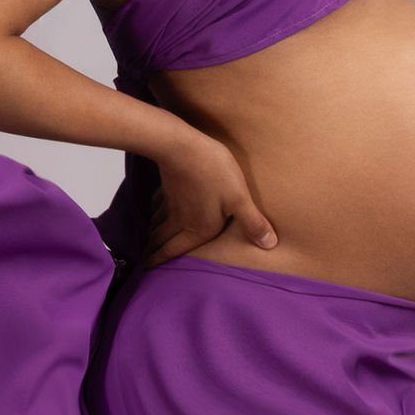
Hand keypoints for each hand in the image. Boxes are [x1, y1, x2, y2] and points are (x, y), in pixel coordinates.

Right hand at [143, 131, 277, 269]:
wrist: (183, 146)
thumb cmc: (214, 174)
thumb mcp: (239, 199)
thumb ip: (252, 223)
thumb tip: (269, 245)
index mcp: (198, 229)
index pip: (173, 251)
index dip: (159, 261)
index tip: (147, 268)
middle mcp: (180, 220)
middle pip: (161, 240)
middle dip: (152, 252)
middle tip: (144, 261)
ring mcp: (171, 203)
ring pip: (157, 224)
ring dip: (152, 235)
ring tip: (148, 241)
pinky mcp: (167, 186)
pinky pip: (157, 205)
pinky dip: (153, 213)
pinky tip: (153, 211)